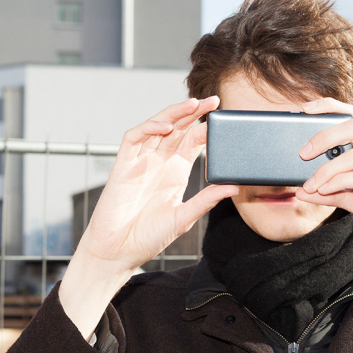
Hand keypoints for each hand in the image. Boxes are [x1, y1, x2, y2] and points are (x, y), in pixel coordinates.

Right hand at [76, 96, 237, 272]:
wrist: (118, 252)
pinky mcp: (122, 164)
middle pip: (179, 128)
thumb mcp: (184, 217)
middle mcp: (160, 163)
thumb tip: (234, 186)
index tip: (225, 120)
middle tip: (214, 101)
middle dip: (195, 113)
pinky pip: (134, 137)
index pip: (194, 142)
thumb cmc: (148, 237)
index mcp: (176, 173)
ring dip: (175, 113)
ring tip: (193, 104)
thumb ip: (206, 200)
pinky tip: (166, 127)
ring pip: (158, 126)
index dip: (207, 128)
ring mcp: (141, 161)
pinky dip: (149, 128)